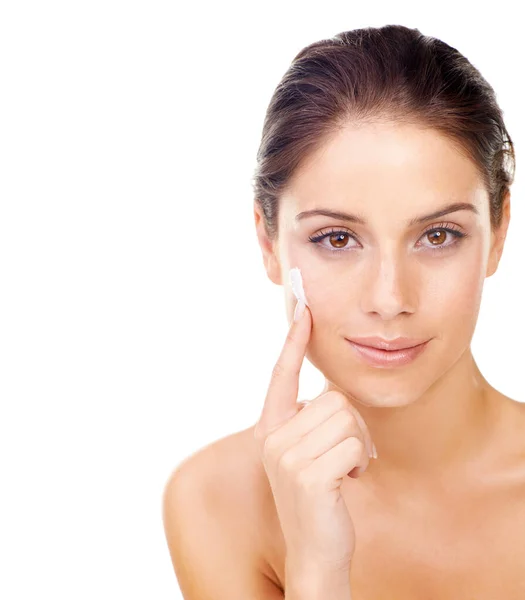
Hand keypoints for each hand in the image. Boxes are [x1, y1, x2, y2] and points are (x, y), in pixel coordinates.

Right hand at [254, 299, 375, 576]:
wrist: (315, 549)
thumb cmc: (318, 495)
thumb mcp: (306, 452)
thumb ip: (309, 420)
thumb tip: (332, 393)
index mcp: (270, 429)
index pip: (280, 376)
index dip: (292, 341)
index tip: (303, 310)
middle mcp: (273, 439)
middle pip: (333, 399)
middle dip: (351, 426)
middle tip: (343, 456)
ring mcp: (287, 457)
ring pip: (346, 419)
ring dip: (357, 445)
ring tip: (343, 468)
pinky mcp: (308, 475)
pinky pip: (353, 444)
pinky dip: (359, 461)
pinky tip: (346, 481)